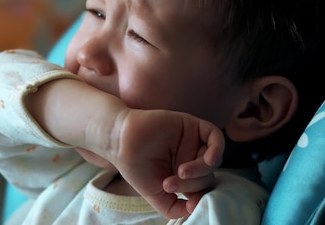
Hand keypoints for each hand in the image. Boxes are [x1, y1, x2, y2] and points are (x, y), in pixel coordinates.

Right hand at [107, 108, 223, 218]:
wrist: (120, 143)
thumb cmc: (135, 167)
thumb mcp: (155, 195)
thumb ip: (174, 208)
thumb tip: (194, 210)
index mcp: (185, 175)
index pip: (204, 189)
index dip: (201, 199)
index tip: (189, 204)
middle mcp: (191, 158)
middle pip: (208, 177)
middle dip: (191, 185)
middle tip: (168, 183)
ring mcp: (193, 142)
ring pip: (214, 160)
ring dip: (201, 171)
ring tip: (180, 171)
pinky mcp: (192, 126)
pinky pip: (216, 137)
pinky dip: (217, 150)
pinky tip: (208, 159)